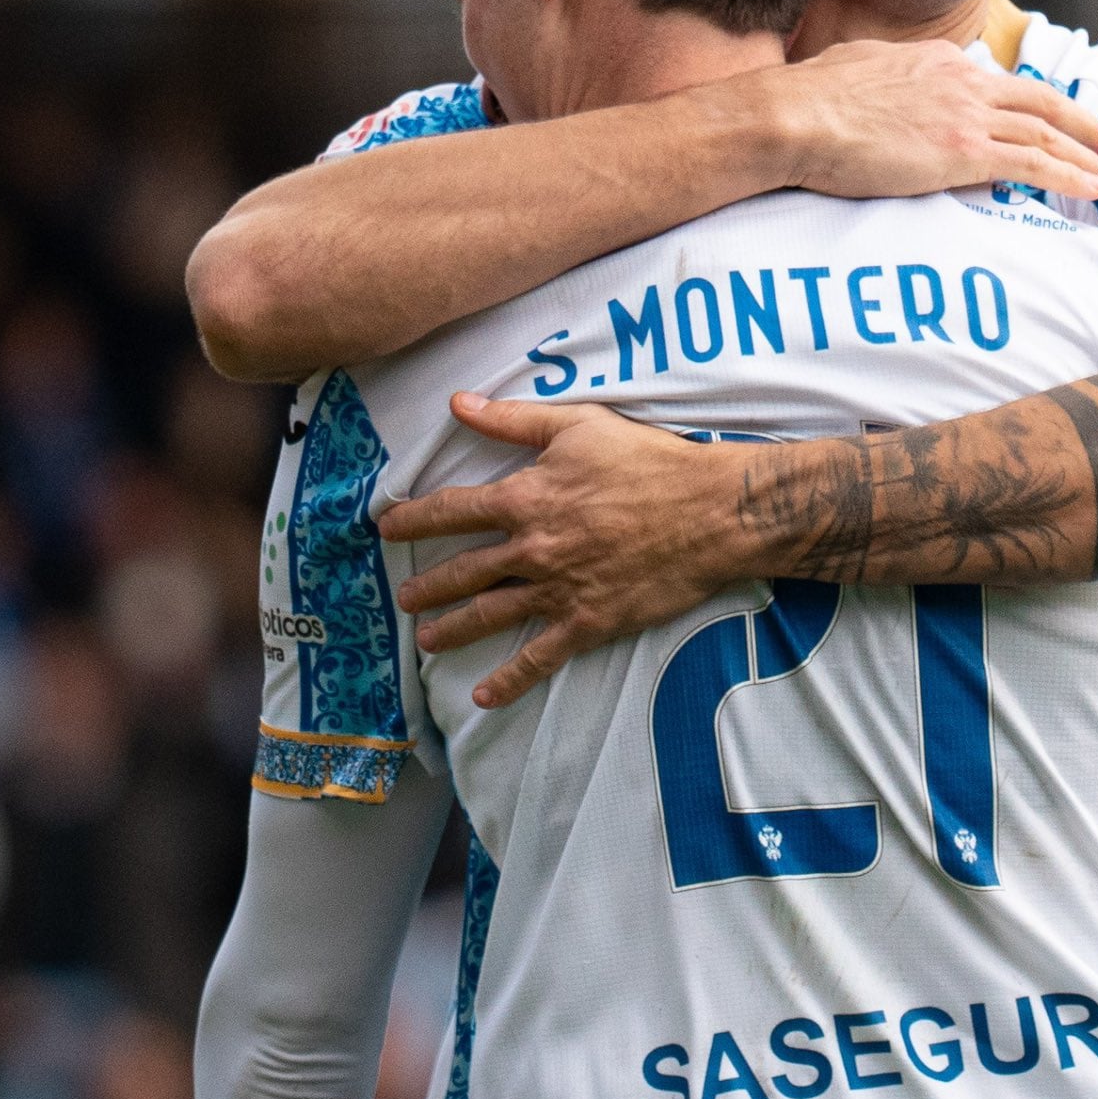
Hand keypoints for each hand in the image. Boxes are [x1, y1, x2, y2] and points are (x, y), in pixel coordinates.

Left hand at [380, 394, 753, 706]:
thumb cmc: (649, 461)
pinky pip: (539, 657)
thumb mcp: (580, 426)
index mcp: (525, 499)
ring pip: (490, 615)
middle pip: (463, 571)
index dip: (415, 519)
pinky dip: (509, 680)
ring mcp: (557, 590)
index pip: (452, 511)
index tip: (387, 527)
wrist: (710, 512)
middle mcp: (531, 549)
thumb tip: (459, 403)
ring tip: (428, 640)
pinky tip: (485, 695)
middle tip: (403, 597)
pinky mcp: (588, 623)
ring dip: (453, 629)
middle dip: (428, 585)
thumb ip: (514, 419)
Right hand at [763, 41, 1097, 202]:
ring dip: (1084, 155)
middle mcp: (961, 82)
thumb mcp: (855, 70)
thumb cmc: (807, 100)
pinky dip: (1070, 176)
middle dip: (1079, 123)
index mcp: (936, 62)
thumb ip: (885, 79)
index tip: (1049, 121)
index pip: (997, 85)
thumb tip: (882, 88)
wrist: (795, 117)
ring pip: (1044, 134)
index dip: (1030, 106)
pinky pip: (1033, 165)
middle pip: (1038, 102)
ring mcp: (965, 115)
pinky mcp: (963, 152)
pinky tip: (1092, 188)